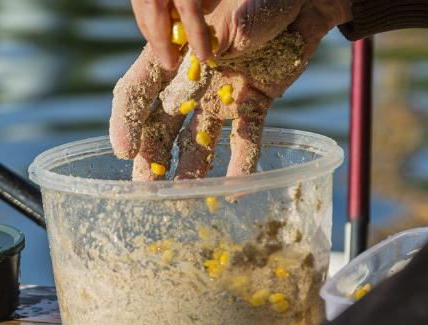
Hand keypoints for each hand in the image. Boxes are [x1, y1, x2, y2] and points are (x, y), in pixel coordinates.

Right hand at [110, 0, 351, 180]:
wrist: (304, 0)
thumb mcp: (232, 15)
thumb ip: (214, 41)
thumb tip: (200, 62)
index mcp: (175, 54)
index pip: (139, 89)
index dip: (127, 120)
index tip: (124, 152)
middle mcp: (193, 81)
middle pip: (163, 125)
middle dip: (152, 159)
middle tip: (146, 194)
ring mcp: (221, 96)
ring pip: (198, 140)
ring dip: (191, 171)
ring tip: (184, 202)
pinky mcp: (252, 104)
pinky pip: (244, 139)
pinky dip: (241, 165)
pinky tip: (234, 191)